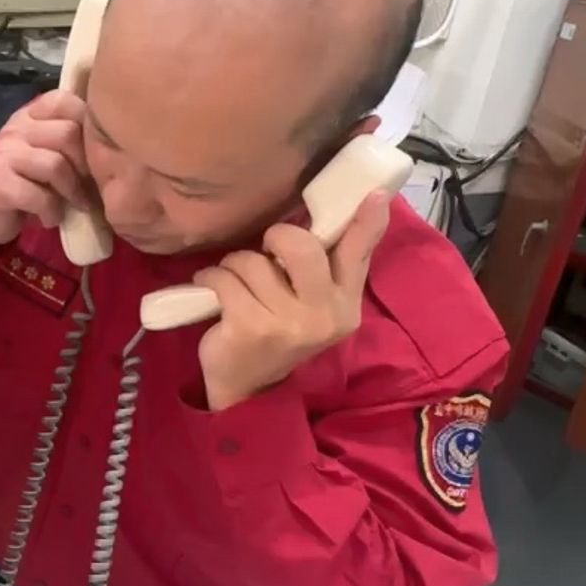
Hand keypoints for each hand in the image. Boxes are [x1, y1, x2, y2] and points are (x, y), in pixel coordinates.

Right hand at [0, 90, 92, 247]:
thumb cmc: (28, 185)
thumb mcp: (50, 156)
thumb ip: (73, 142)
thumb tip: (119, 146)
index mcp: (30, 115)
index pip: (66, 101)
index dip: (88, 128)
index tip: (94, 156)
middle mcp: (14, 127)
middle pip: (68, 133)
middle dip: (86, 166)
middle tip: (89, 188)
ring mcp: (3, 153)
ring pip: (56, 164)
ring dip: (72, 192)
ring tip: (74, 206)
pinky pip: (39, 195)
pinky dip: (51, 212)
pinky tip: (50, 218)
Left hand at [195, 192, 391, 411]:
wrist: (247, 389)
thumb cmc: (280, 332)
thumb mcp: (314, 305)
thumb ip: (332, 267)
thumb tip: (362, 210)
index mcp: (345, 305)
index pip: (358, 255)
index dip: (366, 223)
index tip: (375, 196)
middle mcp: (323, 315)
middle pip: (302, 247)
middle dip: (276, 237)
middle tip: (266, 251)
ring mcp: (287, 324)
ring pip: (252, 261)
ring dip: (234, 264)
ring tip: (235, 283)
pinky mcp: (249, 327)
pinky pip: (224, 278)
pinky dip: (210, 278)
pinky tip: (212, 290)